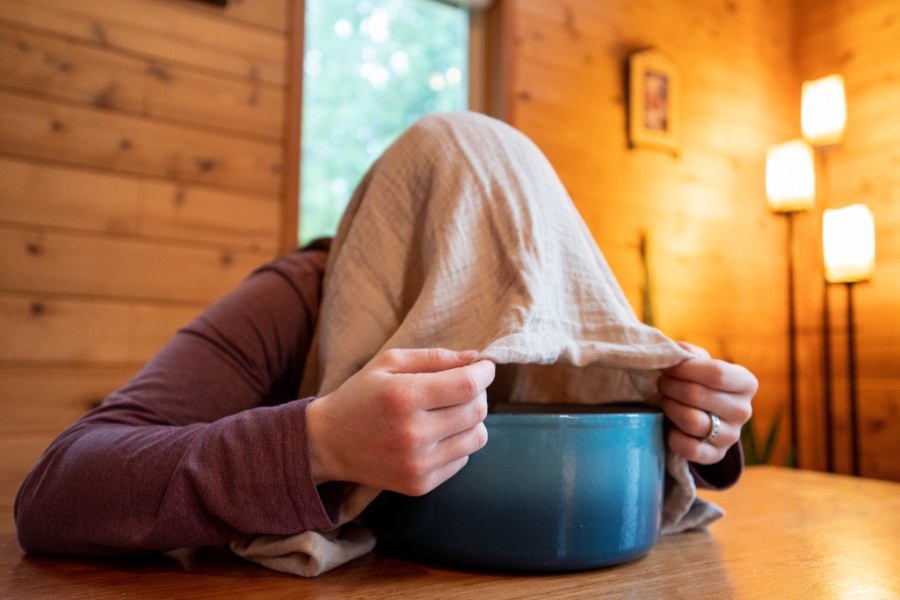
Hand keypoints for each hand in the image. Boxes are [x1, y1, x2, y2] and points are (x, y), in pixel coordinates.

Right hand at [306, 348, 494, 495]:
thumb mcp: (389, 362)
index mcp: (404, 397)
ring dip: (472, 420)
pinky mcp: (420, 485)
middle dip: (479, 393)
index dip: (485, 372)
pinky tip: (435, 434)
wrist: (328, 444)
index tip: (484, 365)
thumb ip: (435, 358)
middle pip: (477, 411)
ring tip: (449, 411)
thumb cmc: (361, 395)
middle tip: (463, 385)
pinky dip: (457, 443)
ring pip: (478, 437)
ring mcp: (418, 465)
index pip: (468, 385)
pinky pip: (463, 459)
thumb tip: (476, 359)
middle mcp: (413, 434)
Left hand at [657, 342, 756, 464]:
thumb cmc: (699, 382)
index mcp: (746, 383)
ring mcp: (732, 436)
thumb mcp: (699, 363)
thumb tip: (677, 352)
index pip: (716, 373)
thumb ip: (689, 354)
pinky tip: (669, 426)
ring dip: (670, 408)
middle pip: (698, 395)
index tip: (667, 367)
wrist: (705, 415)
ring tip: (665, 401)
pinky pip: (690, 448)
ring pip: (692, 421)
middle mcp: (744, 411)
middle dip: (671, 387)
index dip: (685, 369)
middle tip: (661, 383)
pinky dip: (673, 436)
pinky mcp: (716, 455)